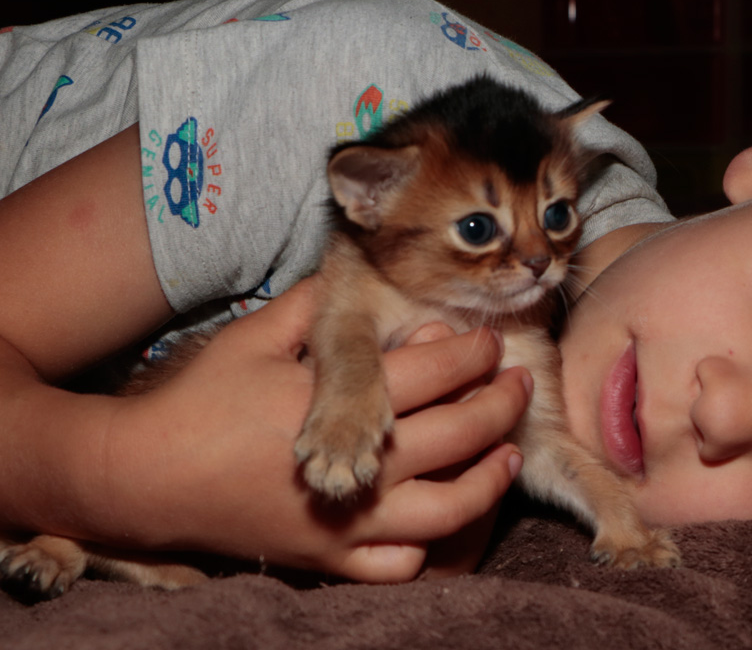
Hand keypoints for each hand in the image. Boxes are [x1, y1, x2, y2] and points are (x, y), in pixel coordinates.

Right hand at [87, 279, 529, 582]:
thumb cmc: (202, 400)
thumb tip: (355, 273)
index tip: (492, 340)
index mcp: (339, 398)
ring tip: (508, 450)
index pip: (435, 370)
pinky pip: (404, 564)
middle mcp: (356, 463)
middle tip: (520, 382)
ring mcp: (348, 519)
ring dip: (490, 478)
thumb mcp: (257, 335)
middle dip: (501, 403)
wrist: (146, 479)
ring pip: (450, 508)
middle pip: (459, 433)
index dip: (474, 352)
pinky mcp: (332, 558)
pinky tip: (452, 515)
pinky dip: (437, 546)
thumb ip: (312, 302)